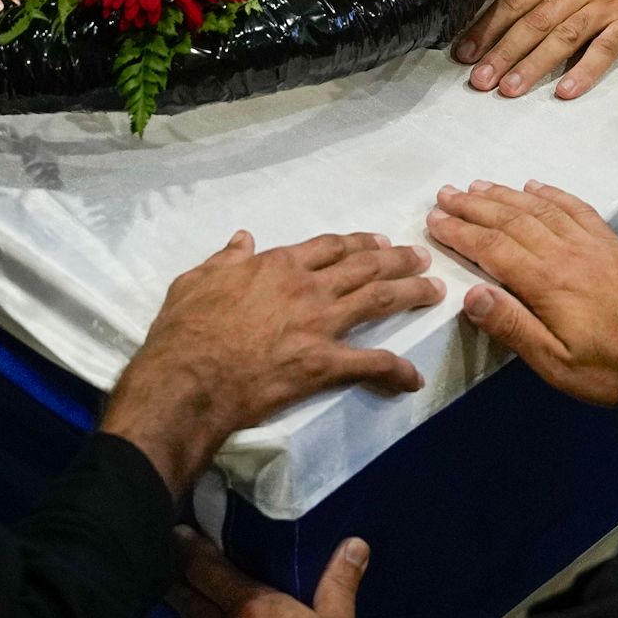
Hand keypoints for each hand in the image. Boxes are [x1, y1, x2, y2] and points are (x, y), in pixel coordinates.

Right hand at [105, 231, 440, 493]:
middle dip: (397, 260)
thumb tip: (241, 239)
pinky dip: (395, 370)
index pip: (329, 246)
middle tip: (421, 258)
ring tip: (433, 290)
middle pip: (363, 266)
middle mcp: (307, 288)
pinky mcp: (324, 364)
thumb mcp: (195, 280)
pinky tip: (412, 376)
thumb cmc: (184, 329)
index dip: (358, 242)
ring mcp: (319, 325)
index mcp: (277, 265)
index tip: (378, 241)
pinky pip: (370, 364)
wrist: (187, 378)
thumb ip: (224, 259)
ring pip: (377, 301)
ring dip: (410, 293)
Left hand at [169, 529, 366, 617]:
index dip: (189, 549)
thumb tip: (355, 544)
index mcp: (249, 607)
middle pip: (185, 599)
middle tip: (174, 562)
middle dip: (177, 580)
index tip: (178, 532)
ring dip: (186, 612)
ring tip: (188, 599)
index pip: (206, 570)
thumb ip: (338, 584)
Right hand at [425, 181, 617, 408]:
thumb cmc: (605, 369)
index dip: (460, 232)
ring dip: (505, 194)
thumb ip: (512, 326)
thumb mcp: (553, 362)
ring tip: (477, 186)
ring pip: (540, 209)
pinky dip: (552, 194)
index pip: (493, 248)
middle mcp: (567, 253)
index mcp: (548, 282)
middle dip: (475, 206)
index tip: (435, 221)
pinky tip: (535, 186)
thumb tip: (471, 293)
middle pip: (512, 220)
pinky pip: (576, 208)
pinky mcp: (610, 244)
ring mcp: (591, 244)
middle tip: (445, 194)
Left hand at [451, 0, 617, 98]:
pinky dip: (585, 70)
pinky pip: (605, 49)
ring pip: (562, 37)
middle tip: (478, 80)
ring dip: (532, 65)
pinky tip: (565, 90)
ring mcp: (606, 5)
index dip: (487, 27)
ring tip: (508, 89)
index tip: (464, 52)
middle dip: (501, 52)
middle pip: (532, 21)